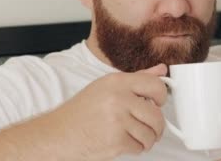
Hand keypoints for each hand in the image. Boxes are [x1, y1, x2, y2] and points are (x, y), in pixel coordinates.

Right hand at [48, 64, 168, 160]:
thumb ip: (137, 78)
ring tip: (134, 135)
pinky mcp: (116, 141)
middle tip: (150, 127)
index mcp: (118, 82)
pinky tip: (124, 142)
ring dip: (146, 139)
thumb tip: (161, 70)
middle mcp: (119, 98)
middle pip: (157, 114)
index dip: (162, 96)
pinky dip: (135, 148)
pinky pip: (140, 147)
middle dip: (157, 125)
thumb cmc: (81, 111)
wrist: (58, 134)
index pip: (156, 85)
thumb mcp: (107, 87)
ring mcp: (118, 120)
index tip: (159, 103)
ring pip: (150, 133)